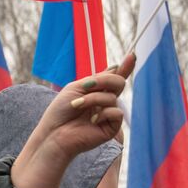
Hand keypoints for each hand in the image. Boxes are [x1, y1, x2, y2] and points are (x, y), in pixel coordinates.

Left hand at [11, 54, 135, 187]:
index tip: (132, 55)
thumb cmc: (61, 111)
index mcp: (96, 91)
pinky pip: (117, 113)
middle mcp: (104, 102)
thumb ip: (97, 79)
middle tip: (86, 86)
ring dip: (92, 100)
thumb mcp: (77, 88)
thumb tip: (115, 68)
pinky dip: (102, 114)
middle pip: (118, 83)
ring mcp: (109, 115)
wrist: (55, 132)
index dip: (125, 67)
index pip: (113, 77)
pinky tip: (91, 121)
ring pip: (112, 98)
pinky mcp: (112, 128)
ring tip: (77, 107)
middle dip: (104, 80)